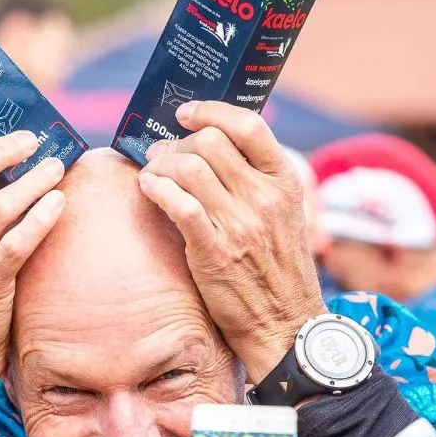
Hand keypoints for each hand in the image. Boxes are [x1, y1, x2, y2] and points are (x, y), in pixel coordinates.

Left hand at [138, 102, 326, 384]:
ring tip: (153, 174)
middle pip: (209, 143)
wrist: (286, 325)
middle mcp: (264, 198)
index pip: (249, 126)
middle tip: (162, 153)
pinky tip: (148, 190)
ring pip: (189, 168)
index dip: (212, 111)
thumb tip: (215, 145)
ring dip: (161, 165)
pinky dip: (156, 189)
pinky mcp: (214, 251)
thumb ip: (260, 180)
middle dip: (177, 143)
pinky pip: (177, 204)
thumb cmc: (279, 269)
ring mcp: (240, 224)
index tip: (187, 114)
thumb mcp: (286, 215)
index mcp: (285, 182)